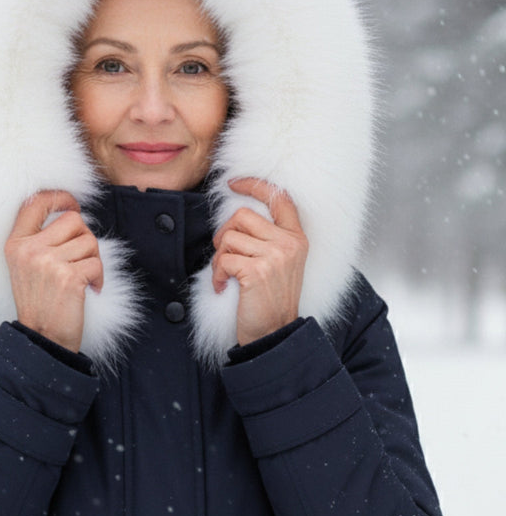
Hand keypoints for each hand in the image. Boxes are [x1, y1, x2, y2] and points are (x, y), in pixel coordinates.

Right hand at [4, 191, 102, 352]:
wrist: (41, 338)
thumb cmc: (40, 301)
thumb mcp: (26, 266)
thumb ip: (41, 239)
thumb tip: (73, 215)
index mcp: (15, 243)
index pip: (36, 202)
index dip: (60, 197)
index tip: (72, 205)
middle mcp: (29, 249)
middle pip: (73, 220)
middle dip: (85, 237)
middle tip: (81, 259)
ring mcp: (47, 263)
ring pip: (89, 241)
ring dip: (93, 260)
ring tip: (82, 278)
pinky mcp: (68, 277)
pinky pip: (97, 263)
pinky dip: (98, 278)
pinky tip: (89, 290)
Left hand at [211, 178, 307, 344]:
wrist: (276, 333)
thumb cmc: (272, 300)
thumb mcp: (281, 263)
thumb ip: (269, 239)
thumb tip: (239, 217)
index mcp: (297, 238)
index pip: (280, 198)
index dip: (255, 185)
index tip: (235, 183)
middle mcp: (289, 243)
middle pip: (243, 215)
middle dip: (225, 233)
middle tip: (224, 254)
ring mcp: (274, 256)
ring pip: (229, 237)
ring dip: (220, 257)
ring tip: (228, 275)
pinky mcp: (257, 271)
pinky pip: (223, 259)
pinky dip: (217, 274)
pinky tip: (224, 287)